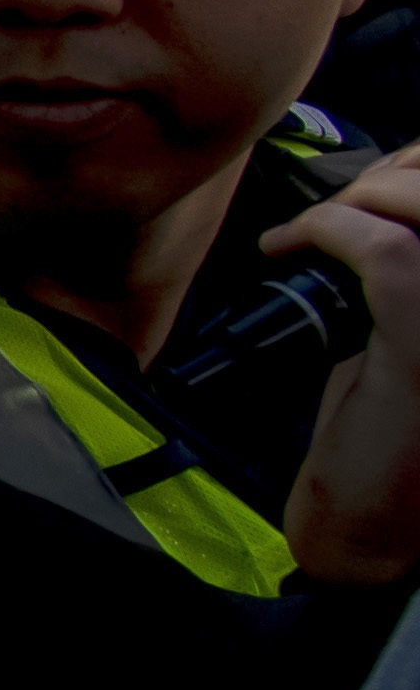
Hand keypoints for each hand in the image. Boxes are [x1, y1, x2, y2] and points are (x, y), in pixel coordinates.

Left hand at [274, 159, 419, 583]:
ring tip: (317, 227)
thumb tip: (381, 198)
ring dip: (357, 196)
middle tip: (341, 204)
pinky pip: (378, 249)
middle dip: (393, 172)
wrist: (380, 523)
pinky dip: (320, 229)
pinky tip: (283, 247)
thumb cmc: (397, 433)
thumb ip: (413, 267)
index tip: (374, 179)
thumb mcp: (411, 335)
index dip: (419, 166)